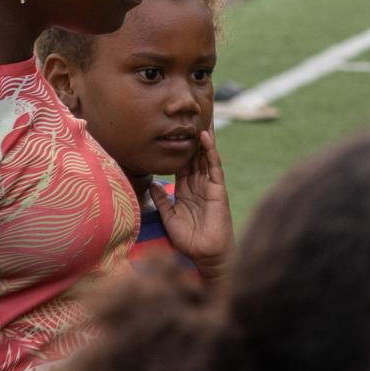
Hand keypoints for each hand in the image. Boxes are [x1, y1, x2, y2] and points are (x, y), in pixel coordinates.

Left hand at [150, 128, 231, 284]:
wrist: (206, 255)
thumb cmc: (189, 240)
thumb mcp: (169, 217)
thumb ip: (161, 200)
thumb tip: (151, 185)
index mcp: (186, 190)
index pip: (182, 164)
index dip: (179, 148)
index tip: (175, 131)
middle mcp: (199, 185)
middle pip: (196, 155)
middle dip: (194, 137)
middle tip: (192, 116)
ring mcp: (210, 186)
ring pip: (206, 156)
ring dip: (204, 138)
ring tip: (202, 117)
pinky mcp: (218, 189)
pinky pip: (214, 166)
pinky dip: (210, 151)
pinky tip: (205, 137)